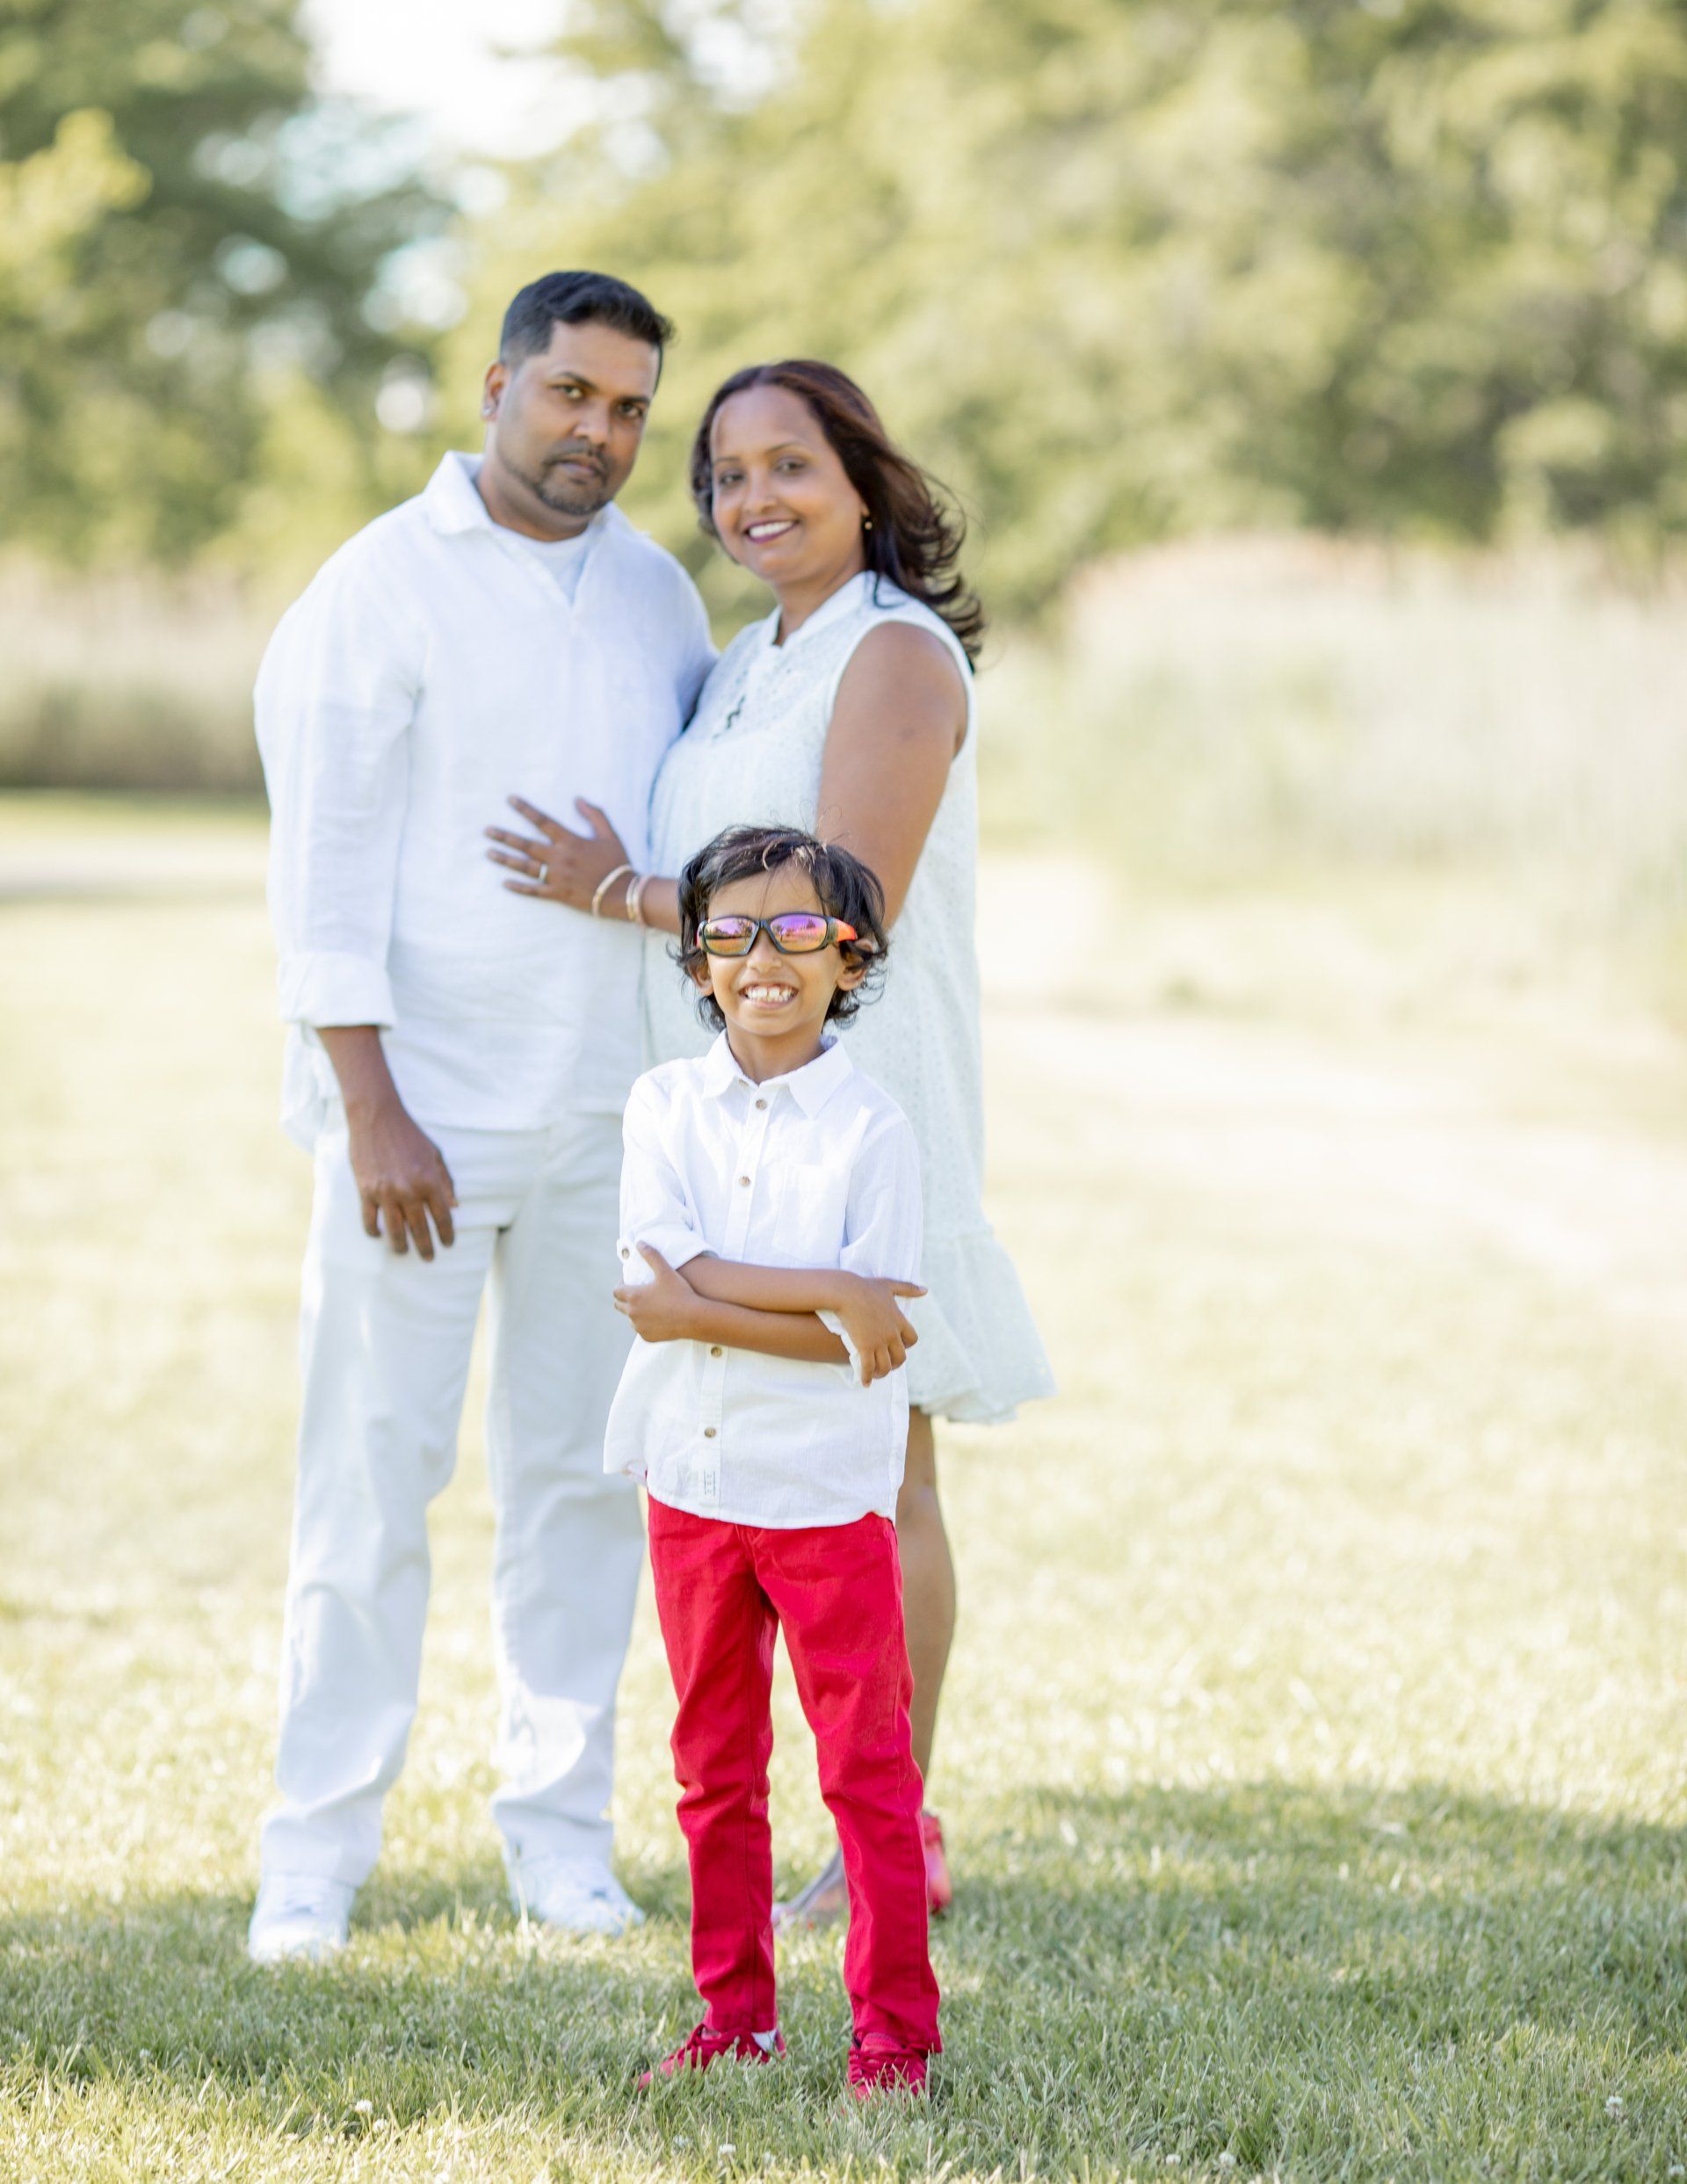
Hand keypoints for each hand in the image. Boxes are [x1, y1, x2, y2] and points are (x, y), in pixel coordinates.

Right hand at [346, 1099, 457, 1259]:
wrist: (377, 1118)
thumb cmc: (410, 1135)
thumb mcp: (435, 1154)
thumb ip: (446, 1181)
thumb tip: (455, 1206)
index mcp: (430, 1181)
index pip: (443, 1216)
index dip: (447, 1234)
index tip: (448, 1244)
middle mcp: (409, 1190)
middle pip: (420, 1228)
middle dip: (426, 1247)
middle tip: (429, 1258)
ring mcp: (386, 1192)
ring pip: (394, 1229)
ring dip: (400, 1245)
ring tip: (403, 1252)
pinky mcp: (366, 1190)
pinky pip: (370, 1219)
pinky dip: (374, 1230)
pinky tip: (379, 1235)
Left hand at [484, 796, 631, 912]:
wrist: (623, 893)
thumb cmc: (618, 863)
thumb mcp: (610, 835)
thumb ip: (595, 814)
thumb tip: (578, 799)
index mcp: (570, 841)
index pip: (542, 821)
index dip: (525, 809)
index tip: (510, 800)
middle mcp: (559, 858)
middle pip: (526, 845)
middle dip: (505, 836)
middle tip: (487, 831)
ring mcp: (557, 877)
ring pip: (526, 867)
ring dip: (506, 859)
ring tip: (489, 853)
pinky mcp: (558, 894)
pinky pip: (535, 890)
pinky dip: (520, 887)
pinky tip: (505, 883)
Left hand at [613, 1244, 704, 1342]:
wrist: (694, 1318)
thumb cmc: (680, 1293)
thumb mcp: (665, 1271)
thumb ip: (651, 1255)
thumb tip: (640, 1243)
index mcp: (633, 1296)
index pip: (616, 1291)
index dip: (621, 1285)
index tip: (629, 1282)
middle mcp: (632, 1313)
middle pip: (619, 1305)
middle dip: (624, 1298)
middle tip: (636, 1293)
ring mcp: (639, 1327)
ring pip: (630, 1319)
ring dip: (635, 1312)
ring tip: (647, 1305)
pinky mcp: (647, 1337)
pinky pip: (641, 1330)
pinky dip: (644, 1324)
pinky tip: (655, 1318)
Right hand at [831, 1273, 924, 1384]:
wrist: (846, 1292)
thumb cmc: (865, 1287)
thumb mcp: (889, 1285)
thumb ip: (908, 1289)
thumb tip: (925, 1290)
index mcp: (899, 1320)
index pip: (912, 1340)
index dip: (906, 1345)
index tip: (899, 1346)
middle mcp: (892, 1334)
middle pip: (901, 1357)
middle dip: (896, 1364)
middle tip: (888, 1365)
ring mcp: (878, 1342)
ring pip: (886, 1366)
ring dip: (882, 1373)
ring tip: (876, 1375)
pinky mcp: (864, 1347)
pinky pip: (869, 1368)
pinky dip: (867, 1377)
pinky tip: (865, 1382)